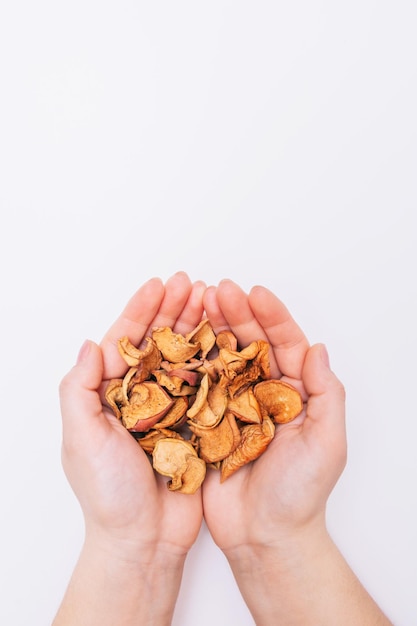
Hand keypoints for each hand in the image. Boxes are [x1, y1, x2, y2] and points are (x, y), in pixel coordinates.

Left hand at [55, 272, 205, 624]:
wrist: (144, 540)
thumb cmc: (107, 494)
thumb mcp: (81, 439)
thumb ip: (79, 390)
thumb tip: (89, 344)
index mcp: (109, 395)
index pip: (125, 342)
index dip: (140, 311)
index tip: (158, 285)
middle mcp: (140, 396)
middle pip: (158, 343)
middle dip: (173, 310)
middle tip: (192, 283)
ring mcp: (170, 408)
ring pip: (185, 358)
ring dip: (197, 328)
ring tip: (212, 300)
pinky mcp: (195, 424)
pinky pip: (207, 385)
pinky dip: (215, 360)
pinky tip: (227, 339)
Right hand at [202, 279, 346, 549]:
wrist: (264, 536)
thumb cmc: (300, 494)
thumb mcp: (327, 443)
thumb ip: (325, 395)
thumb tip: (318, 347)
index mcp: (294, 392)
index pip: (285, 344)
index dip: (272, 317)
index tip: (255, 294)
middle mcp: (263, 392)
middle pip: (251, 343)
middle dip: (236, 314)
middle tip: (219, 290)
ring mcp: (233, 404)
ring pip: (222, 357)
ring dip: (212, 328)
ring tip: (197, 302)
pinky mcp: (208, 420)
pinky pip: (199, 384)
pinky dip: (190, 361)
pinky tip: (180, 339)